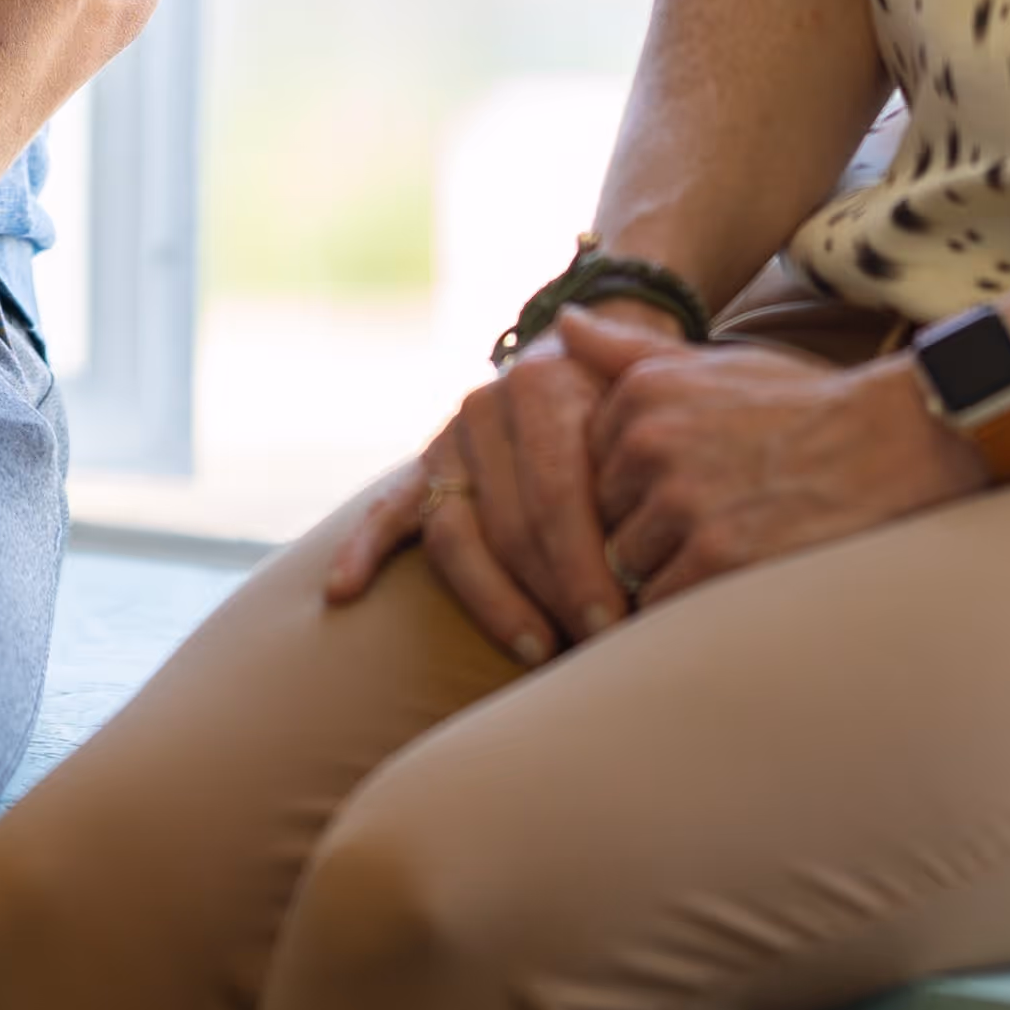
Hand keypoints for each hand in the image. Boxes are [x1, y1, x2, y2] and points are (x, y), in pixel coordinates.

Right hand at [324, 304, 665, 662]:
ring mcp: (447, 443)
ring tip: (537, 651)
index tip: (617, 626)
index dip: (586, 564)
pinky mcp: (423, 473)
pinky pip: (386, 514)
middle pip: (510, 524)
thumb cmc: (643, 396)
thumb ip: (664, 402)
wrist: (592, 358)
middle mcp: (485, 407)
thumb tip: (663, 447)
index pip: (558, 492)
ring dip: (493, 602)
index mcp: (542, 385)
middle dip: (554, 595)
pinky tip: (345, 592)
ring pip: (455, 535)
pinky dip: (362, 551)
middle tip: (593, 649)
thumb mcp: (662, 384)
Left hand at [585, 326, 979, 609]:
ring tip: (732, 551)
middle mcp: (652, 443)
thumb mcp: (718, 362)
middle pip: (606, 522)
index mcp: (643, 395)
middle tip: (714, 525)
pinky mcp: (718, 556)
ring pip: (630, 568)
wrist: (899, 443)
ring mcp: (684, 501)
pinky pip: (665, 604)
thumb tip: (562, 324)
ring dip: (668, 574)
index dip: (633, 494)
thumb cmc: (805, 408)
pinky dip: (694, 604)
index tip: (684, 490)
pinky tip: (739, 580)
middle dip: (646, 538)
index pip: (589, 471)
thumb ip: (631, 351)